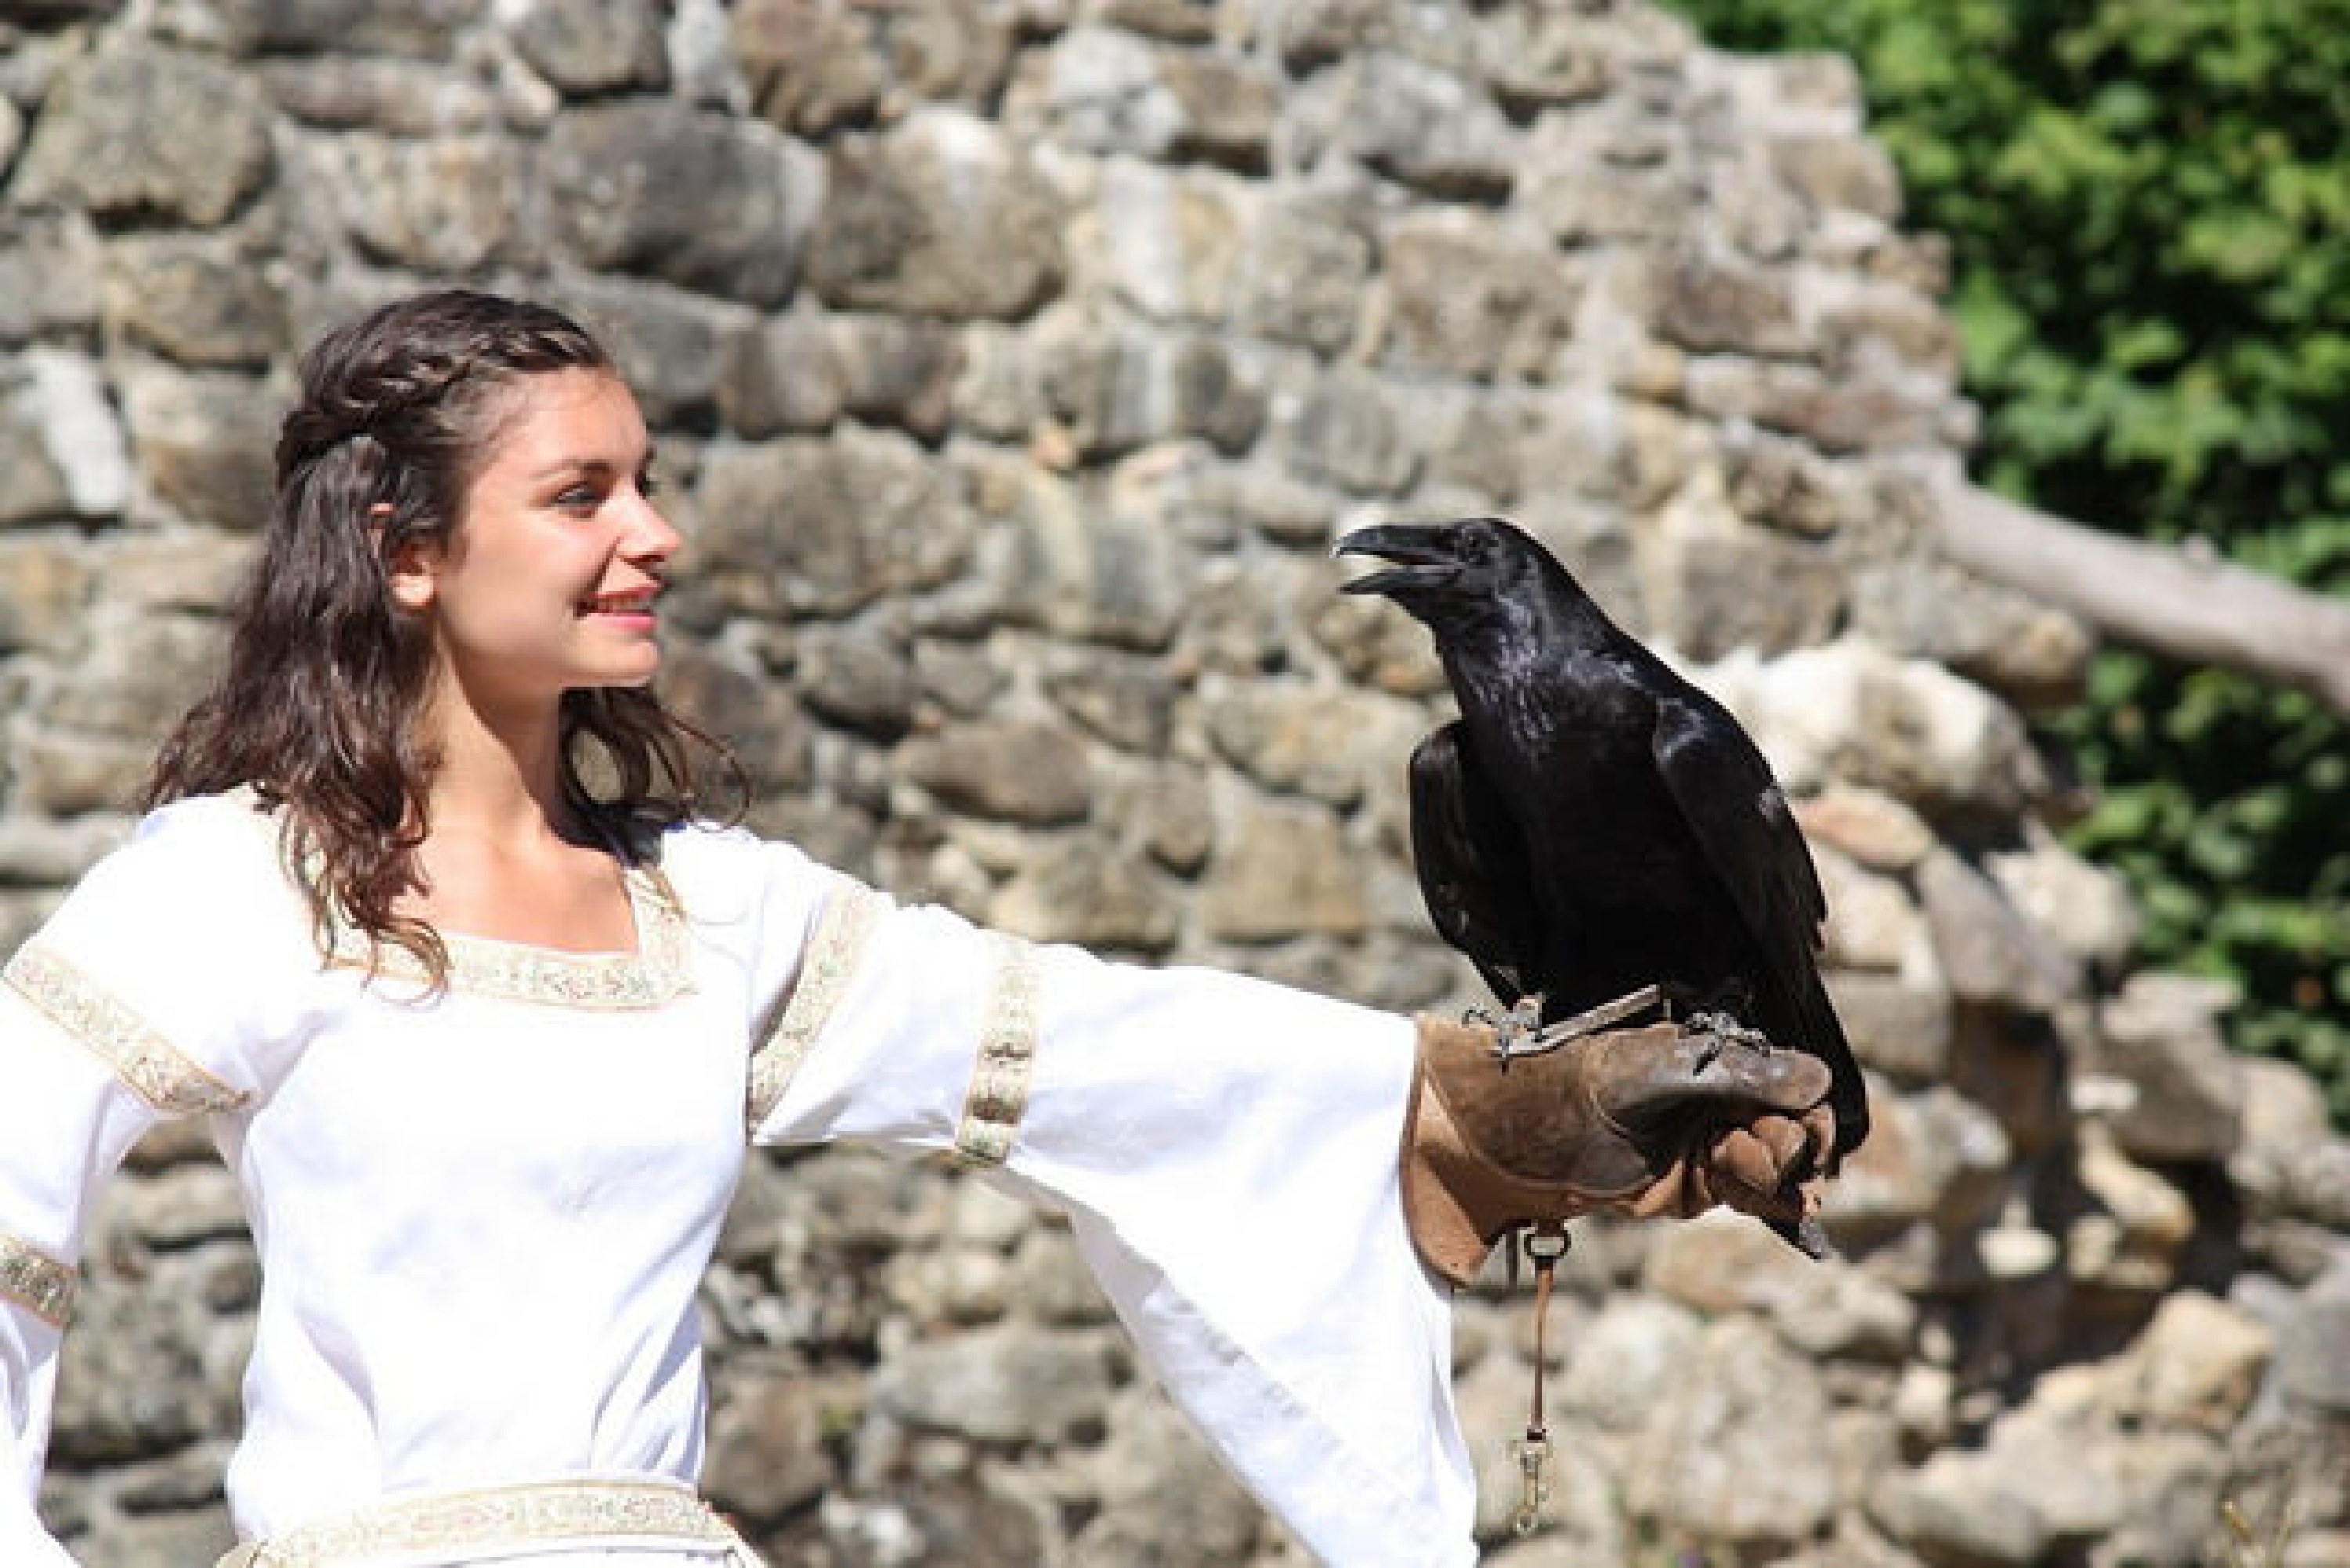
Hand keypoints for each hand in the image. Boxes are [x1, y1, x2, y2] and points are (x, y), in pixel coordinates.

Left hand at [1402, 1015, 1840, 1285]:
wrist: (1527, 1133)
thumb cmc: (1587, 1084)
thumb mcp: (1663, 1072)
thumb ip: (1738, 1076)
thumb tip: (1818, 1078)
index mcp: (1722, 1063)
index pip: (1796, 1091)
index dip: (1808, 1116)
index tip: (1799, 1136)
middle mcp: (1725, 1103)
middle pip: (1793, 1134)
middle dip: (1780, 1147)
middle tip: (1735, 1148)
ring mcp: (1711, 1146)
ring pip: (1774, 1170)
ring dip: (1764, 1174)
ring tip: (1721, 1164)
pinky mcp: (1694, 1185)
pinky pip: (1747, 1196)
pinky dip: (1763, 1200)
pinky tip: (1769, 1200)